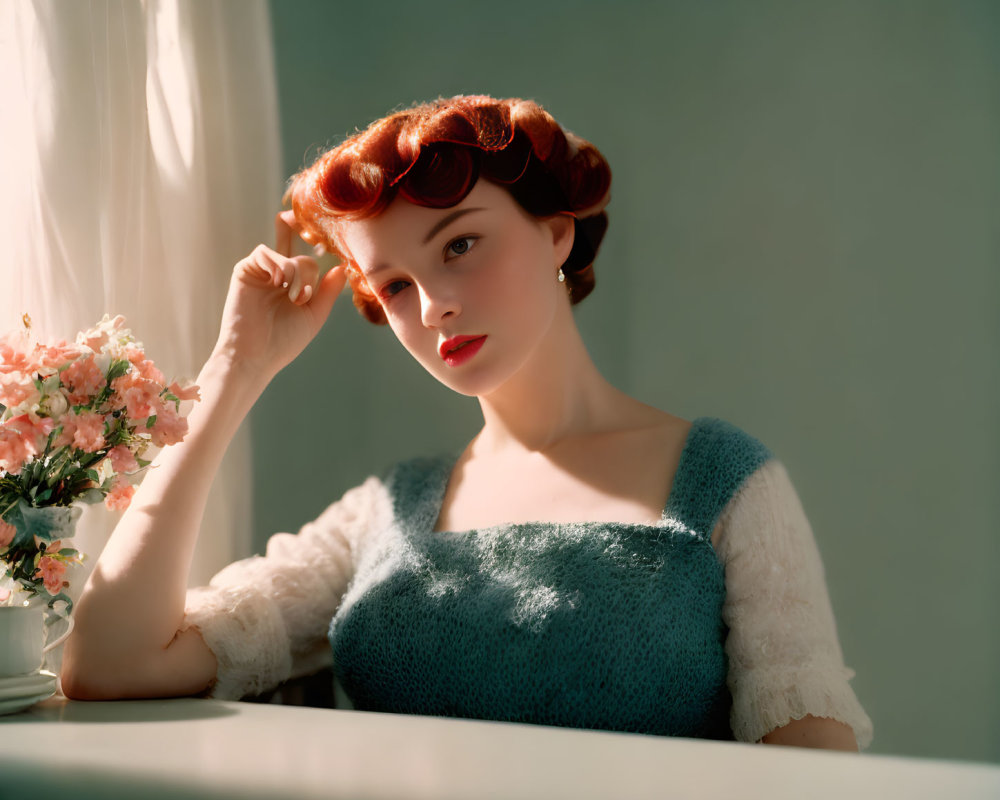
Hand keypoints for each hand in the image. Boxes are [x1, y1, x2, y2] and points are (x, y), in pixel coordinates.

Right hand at [212, 212, 346, 378]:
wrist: (255, 355)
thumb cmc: (284, 341)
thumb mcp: (314, 315)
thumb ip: (328, 291)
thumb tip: (342, 267)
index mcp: (296, 289)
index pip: (311, 264)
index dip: (319, 264)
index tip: (319, 275)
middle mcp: (279, 279)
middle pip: (303, 258)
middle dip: (309, 275)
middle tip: (303, 297)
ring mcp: (262, 274)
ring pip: (287, 255)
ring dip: (296, 273)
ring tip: (293, 297)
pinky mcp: (245, 271)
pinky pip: (263, 252)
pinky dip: (277, 265)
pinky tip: (278, 283)